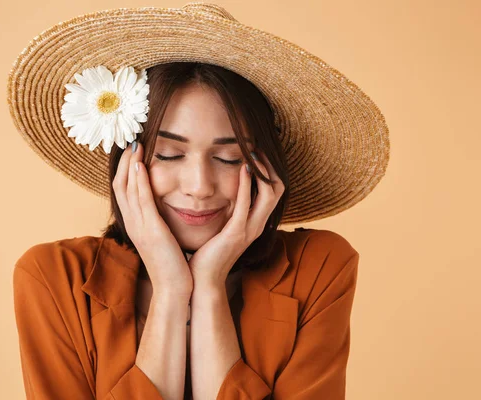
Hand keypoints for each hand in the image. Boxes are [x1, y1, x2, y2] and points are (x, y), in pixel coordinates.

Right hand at [112, 140, 192, 297]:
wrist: (174, 289)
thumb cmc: (172, 265)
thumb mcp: (162, 239)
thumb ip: (159, 221)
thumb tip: (163, 207)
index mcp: (135, 224)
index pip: (124, 191)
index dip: (126, 169)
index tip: (133, 151)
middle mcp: (133, 223)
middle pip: (120, 185)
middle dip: (125, 161)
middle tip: (131, 140)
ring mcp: (139, 227)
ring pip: (127, 189)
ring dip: (130, 164)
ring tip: (135, 144)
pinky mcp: (151, 230)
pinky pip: (141, 201)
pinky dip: (139, 181)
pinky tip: (142, 165)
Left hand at [188, 149, 284, 287]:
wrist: (202, 281)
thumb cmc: (208, 253)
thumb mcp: (223, 227)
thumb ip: (228, 211)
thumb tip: (223, 190)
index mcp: (255, 222)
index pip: (273, 191)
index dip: (269, 170)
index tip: (257, 151)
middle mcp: (257, 225)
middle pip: (278, 189)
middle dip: (270, 166)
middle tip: (257, 147)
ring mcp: (249, 229)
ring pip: (269, 195)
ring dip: (263, 171)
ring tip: (253, 152)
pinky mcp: (236, 233)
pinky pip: (246, 205)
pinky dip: (247, 185)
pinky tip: (242, 168)